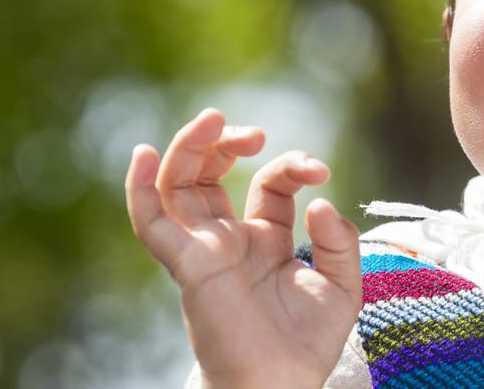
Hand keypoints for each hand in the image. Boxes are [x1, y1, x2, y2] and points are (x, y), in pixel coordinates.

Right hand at [125, 108, 361, 388]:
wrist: (279, 387)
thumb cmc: (306, 345)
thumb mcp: (341, 285)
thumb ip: (339, 241)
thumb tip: (319, 200)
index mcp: (265, 239)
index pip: (269, 184)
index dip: (292, 165)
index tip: (319, 169)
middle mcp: (229, 240)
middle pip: (211, 175)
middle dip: (226, 143)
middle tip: (254, 134)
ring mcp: (204, 250)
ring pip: (179, 187)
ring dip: (189, 148)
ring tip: (211, 121)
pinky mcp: (189, 265)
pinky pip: (153, 224)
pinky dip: (141, 189)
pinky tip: (145, 154)